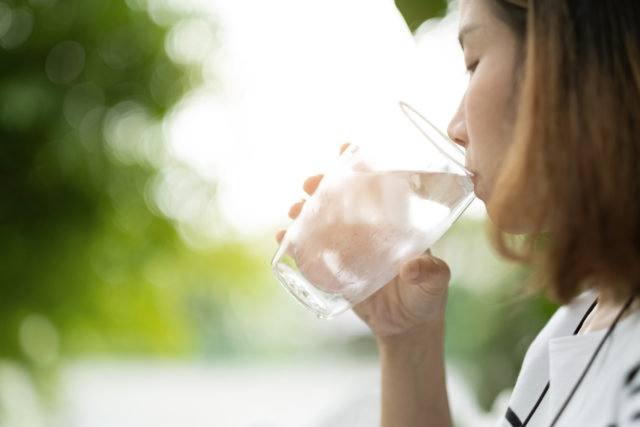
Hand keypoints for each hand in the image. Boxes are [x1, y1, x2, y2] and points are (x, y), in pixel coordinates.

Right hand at [276, 143, 450, 339]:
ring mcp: (348, 247)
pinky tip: (281, 239)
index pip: (375, 184)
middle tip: (310, 184)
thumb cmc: (426, 297)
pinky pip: (310, 251)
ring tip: (294, 210)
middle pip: (341, 198)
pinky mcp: (334, 268)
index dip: (359, 164)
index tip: (344, 149)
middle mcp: (367, 228)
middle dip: (322, 185)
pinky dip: (293, 243)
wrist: (407, 327)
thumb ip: (430, 273)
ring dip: (303, 210)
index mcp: (393, 221)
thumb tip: (410, 269)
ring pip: (321, 220)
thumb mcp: (435, 282)